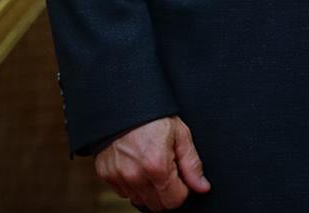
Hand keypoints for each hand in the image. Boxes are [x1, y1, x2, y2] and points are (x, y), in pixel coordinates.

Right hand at [94, 116, 208, 209]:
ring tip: (151, 166)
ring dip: (149, 189)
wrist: (123, 104)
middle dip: (166, 192)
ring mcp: (119, 177)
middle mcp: (135, 175)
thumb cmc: (153, 116)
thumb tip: (202, 187)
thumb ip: (192, 164)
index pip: (175, 200)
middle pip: (157, 205)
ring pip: (140, 200)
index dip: (182, 189)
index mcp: (157, 166)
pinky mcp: (106, 175)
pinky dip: (132, 184)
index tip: (180, 176)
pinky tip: (137, 165)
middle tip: (167, 170)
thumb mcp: (180, 134)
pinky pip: (124, 192)